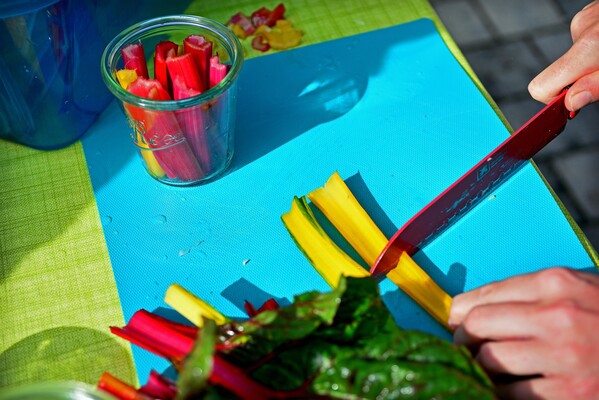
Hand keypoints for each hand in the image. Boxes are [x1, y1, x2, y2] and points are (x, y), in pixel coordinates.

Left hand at [448, 267, 598, 399]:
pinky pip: (510, 394)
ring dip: (482, 368)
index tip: (456, 323)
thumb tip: (477, 310)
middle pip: (476, 325)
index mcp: (554, 284)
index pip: (482, 295)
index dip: (460, 313)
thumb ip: (531, 295)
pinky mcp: (571, 394)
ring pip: (487, 360)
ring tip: (489, 370)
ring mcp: (563, 356)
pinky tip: (509, 388)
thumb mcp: (576, 291)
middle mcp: (556, 316)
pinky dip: (502, 393)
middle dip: (464, 339)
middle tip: (466, 349)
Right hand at [528, 1, 598, 110]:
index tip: (574, 102)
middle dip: (580, 78)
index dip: (554, 100)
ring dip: (591, 60)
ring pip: (574, 55)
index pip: (541, 87)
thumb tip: (570, 103)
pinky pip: (585, 38)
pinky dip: (596, 46)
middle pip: (560, 71)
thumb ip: (596, 86)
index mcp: (588, 47)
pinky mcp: (593, 12)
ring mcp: (586, 17)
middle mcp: (581, 29)